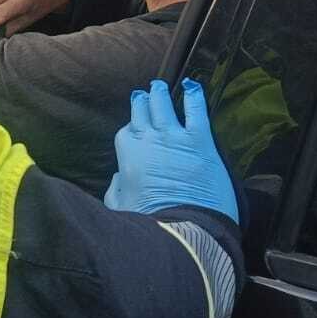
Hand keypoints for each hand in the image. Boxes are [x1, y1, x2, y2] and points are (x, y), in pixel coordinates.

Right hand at [106, 79, 238, 223]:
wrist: (185, 232)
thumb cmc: (151, 223)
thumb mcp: (119, 208)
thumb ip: (115, 188)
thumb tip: (118, 177)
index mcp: (128, 153)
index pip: (127, 131)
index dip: (132, 128)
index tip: (135, 126)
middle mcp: (148, 139)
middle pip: (143, 111)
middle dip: (143, 101)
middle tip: (145, 94)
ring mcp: (174, 137)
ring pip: (164, 105)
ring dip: (161, 93)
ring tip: (160, 85)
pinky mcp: (200, 141)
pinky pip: (196, 111)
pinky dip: (194, 97)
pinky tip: (192, 87)